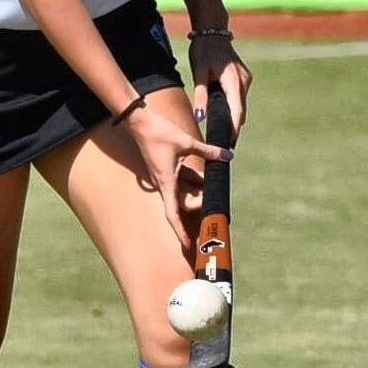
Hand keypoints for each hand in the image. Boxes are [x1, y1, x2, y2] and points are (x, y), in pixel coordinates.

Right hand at [121, 100, 231, 247]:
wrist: (141, 122)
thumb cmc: (158, 133)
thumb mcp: (187, 142)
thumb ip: (209, 151)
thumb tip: (227, 156)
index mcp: (167, 182)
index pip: (172, 214)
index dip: (179, 231)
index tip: (188, 245)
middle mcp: (165, 184)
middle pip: (184, 203)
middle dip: (199, 202)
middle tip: (212, 192)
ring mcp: (166, 177)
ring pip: (185, 191)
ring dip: (198, 189)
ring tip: (212, 180)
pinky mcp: (167, 169)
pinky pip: (183, 179)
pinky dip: (194, 178)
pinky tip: (205, 172)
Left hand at [189, 36, 251, 139]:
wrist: (212, 31)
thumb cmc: (203, 50)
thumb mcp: (199, 73)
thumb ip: (200, 96)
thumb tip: (199, 117)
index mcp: (234, 82)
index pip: (236, 112)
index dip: (234, 129)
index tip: (229, 144)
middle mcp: (244, 82)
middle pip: (240, 111)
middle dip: (233, 127)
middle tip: (225, 145)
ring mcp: (246, 79)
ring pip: (240, 104)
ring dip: (233, 117)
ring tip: (224, 135)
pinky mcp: (243, 78)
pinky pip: (239, 97)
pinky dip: (233, 107)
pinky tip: (225, 116)